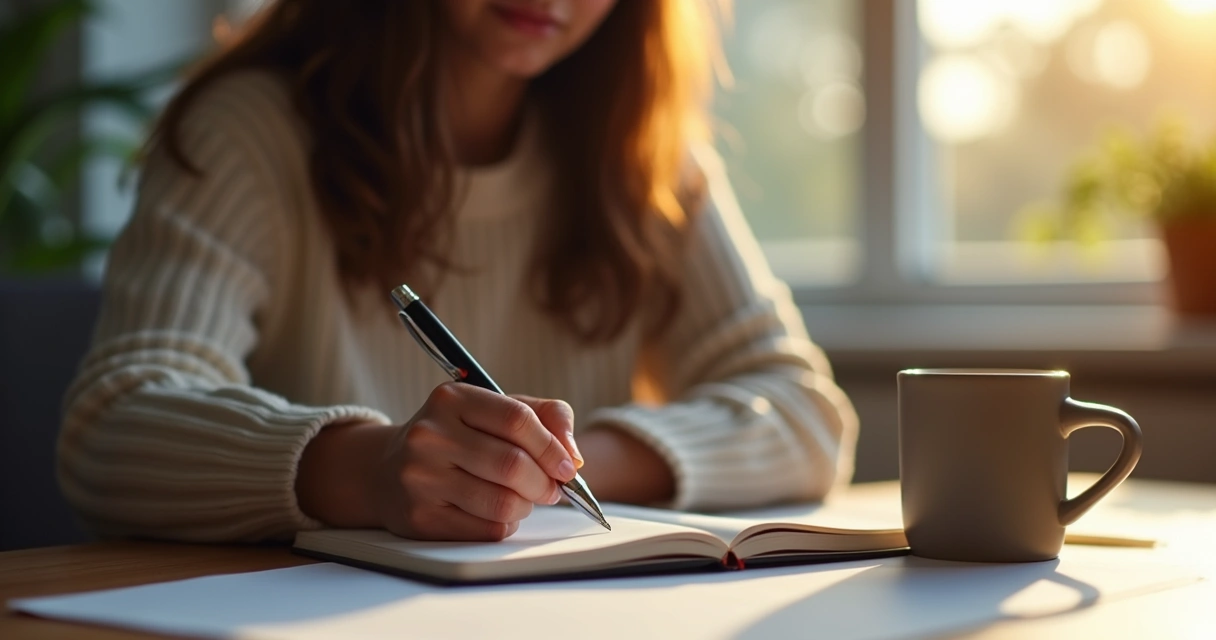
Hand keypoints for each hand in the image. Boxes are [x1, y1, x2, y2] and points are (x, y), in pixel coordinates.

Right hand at [370, 383, 580, 540]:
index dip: (552, 447)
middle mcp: (430, 435)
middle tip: (552, 489)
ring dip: (526, 505)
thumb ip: (543, 416)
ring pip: (502, 502)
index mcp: (452, 399)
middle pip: (512, 465)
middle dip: (545, 482)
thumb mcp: (494, 410)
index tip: (568, 466)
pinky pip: (486, 529)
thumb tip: (572, 455)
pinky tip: (497, 512)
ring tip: (523, 498)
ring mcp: (420, 478)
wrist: (387, 469)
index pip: (517, 420)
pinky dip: (505, 523)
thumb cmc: (456, 437)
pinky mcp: (419, 517)